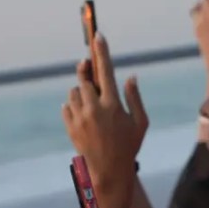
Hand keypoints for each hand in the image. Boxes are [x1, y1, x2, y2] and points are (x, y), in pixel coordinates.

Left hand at [62, 34, 148, 207]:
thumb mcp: (141, 122)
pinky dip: (74, 106)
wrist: (108, 171)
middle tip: (88, 66)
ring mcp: (79, 118)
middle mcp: (93, 108)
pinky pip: (67, 106)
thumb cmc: (129, 146)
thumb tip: (130, 77)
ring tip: (92, 102)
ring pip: (74, 92)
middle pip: (84, 78)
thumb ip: (134, 98)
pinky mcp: (70, 126)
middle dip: (86, 71)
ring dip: (81, 92)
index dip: (102, 51)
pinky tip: (85, 115)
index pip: (106, 71)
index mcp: (113, 105)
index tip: (98, 36)